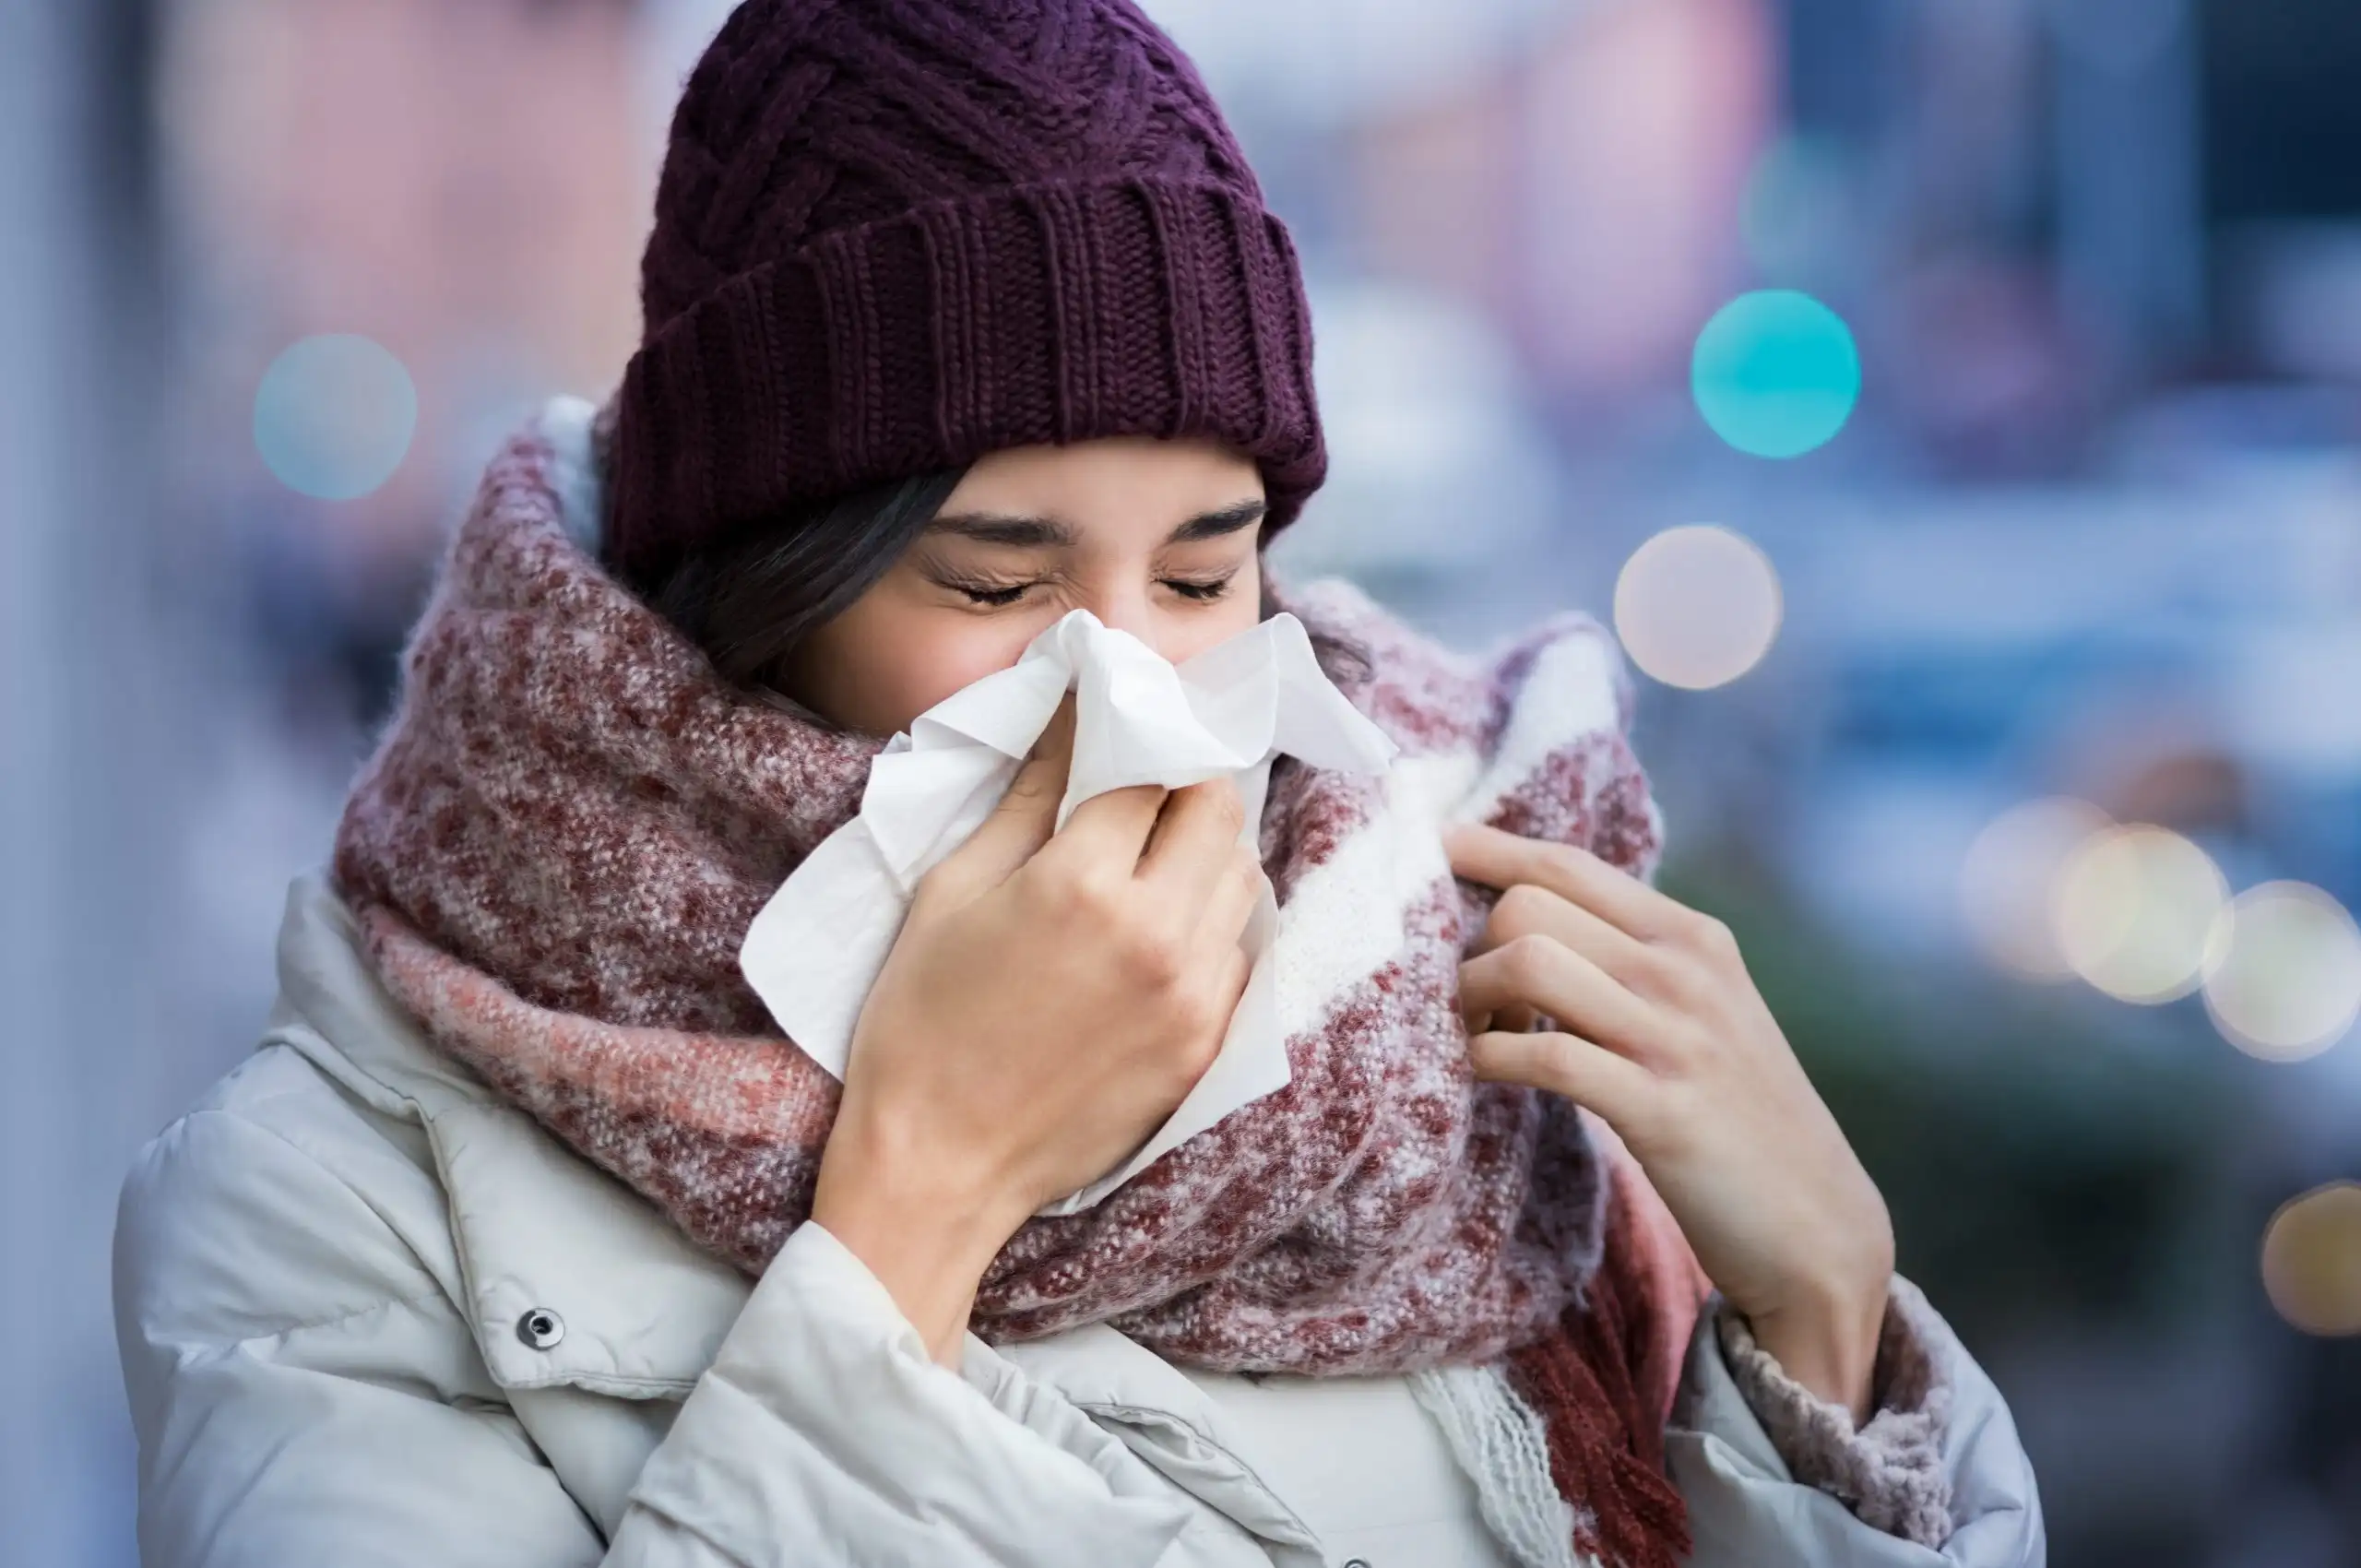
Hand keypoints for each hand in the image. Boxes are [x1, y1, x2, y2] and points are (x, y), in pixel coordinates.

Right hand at [812, 693, 1262, 1363]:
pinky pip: (1238, 953)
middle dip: (1182, 787)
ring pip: (1242, 879)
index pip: (1151, 768)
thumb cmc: (921, 1023)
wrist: (939, 1167)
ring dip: (1205, 854)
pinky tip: (1155, 936)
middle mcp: (1158, 932)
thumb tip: (1072, 717)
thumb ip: (1026, 798)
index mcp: (1084, 884)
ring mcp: (1194, 994)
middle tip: (1138, 796)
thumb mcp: (953, 891)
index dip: (1135, 738)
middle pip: (1217, 811)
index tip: (1118, 731)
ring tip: (1148, 866)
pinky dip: (1210, 927)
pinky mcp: (1206, 1045)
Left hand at [1445, 822, 1894, 1421]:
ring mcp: (1677, 1038)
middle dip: (1473, 948)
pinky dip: (1491, 1058)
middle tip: (1475, 1006)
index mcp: (1691, 937)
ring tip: (1479, 1037)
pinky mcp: (1662, 1110)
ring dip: (1472, 999)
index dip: (1487, 851)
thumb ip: (1629, 960)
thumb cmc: (1734, 1116)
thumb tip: (1525, 918)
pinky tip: (1484, 1074)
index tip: (1432, 849)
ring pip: (1529, 961)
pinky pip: (1546, 1055)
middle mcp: (1685, 971)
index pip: (1567, 863)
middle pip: (1529, 906)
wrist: (1816, 1226)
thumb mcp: (1698, 1012)